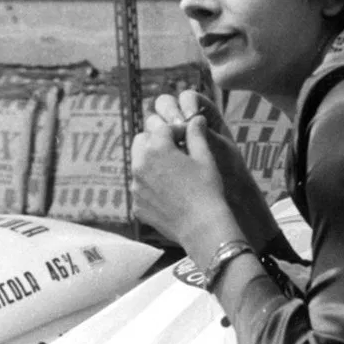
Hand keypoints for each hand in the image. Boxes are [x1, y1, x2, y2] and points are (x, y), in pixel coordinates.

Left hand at [151, 91, 288, 257]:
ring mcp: (136, 187)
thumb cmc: (207, 188)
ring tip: (173, 172)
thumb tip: (196, 117)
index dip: (177, 129)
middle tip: (175, 149)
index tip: (189, 135)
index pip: (162, 128)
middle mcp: (140, 165)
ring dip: (152, 162)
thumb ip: (196, 134)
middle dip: (156, 141)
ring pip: (138, 164)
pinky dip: (151, 186)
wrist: (201, 225)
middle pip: (141, 141)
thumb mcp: (205, 157)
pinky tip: (170, 193)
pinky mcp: (136, 205)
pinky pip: (140, 188)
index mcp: (157, 149)